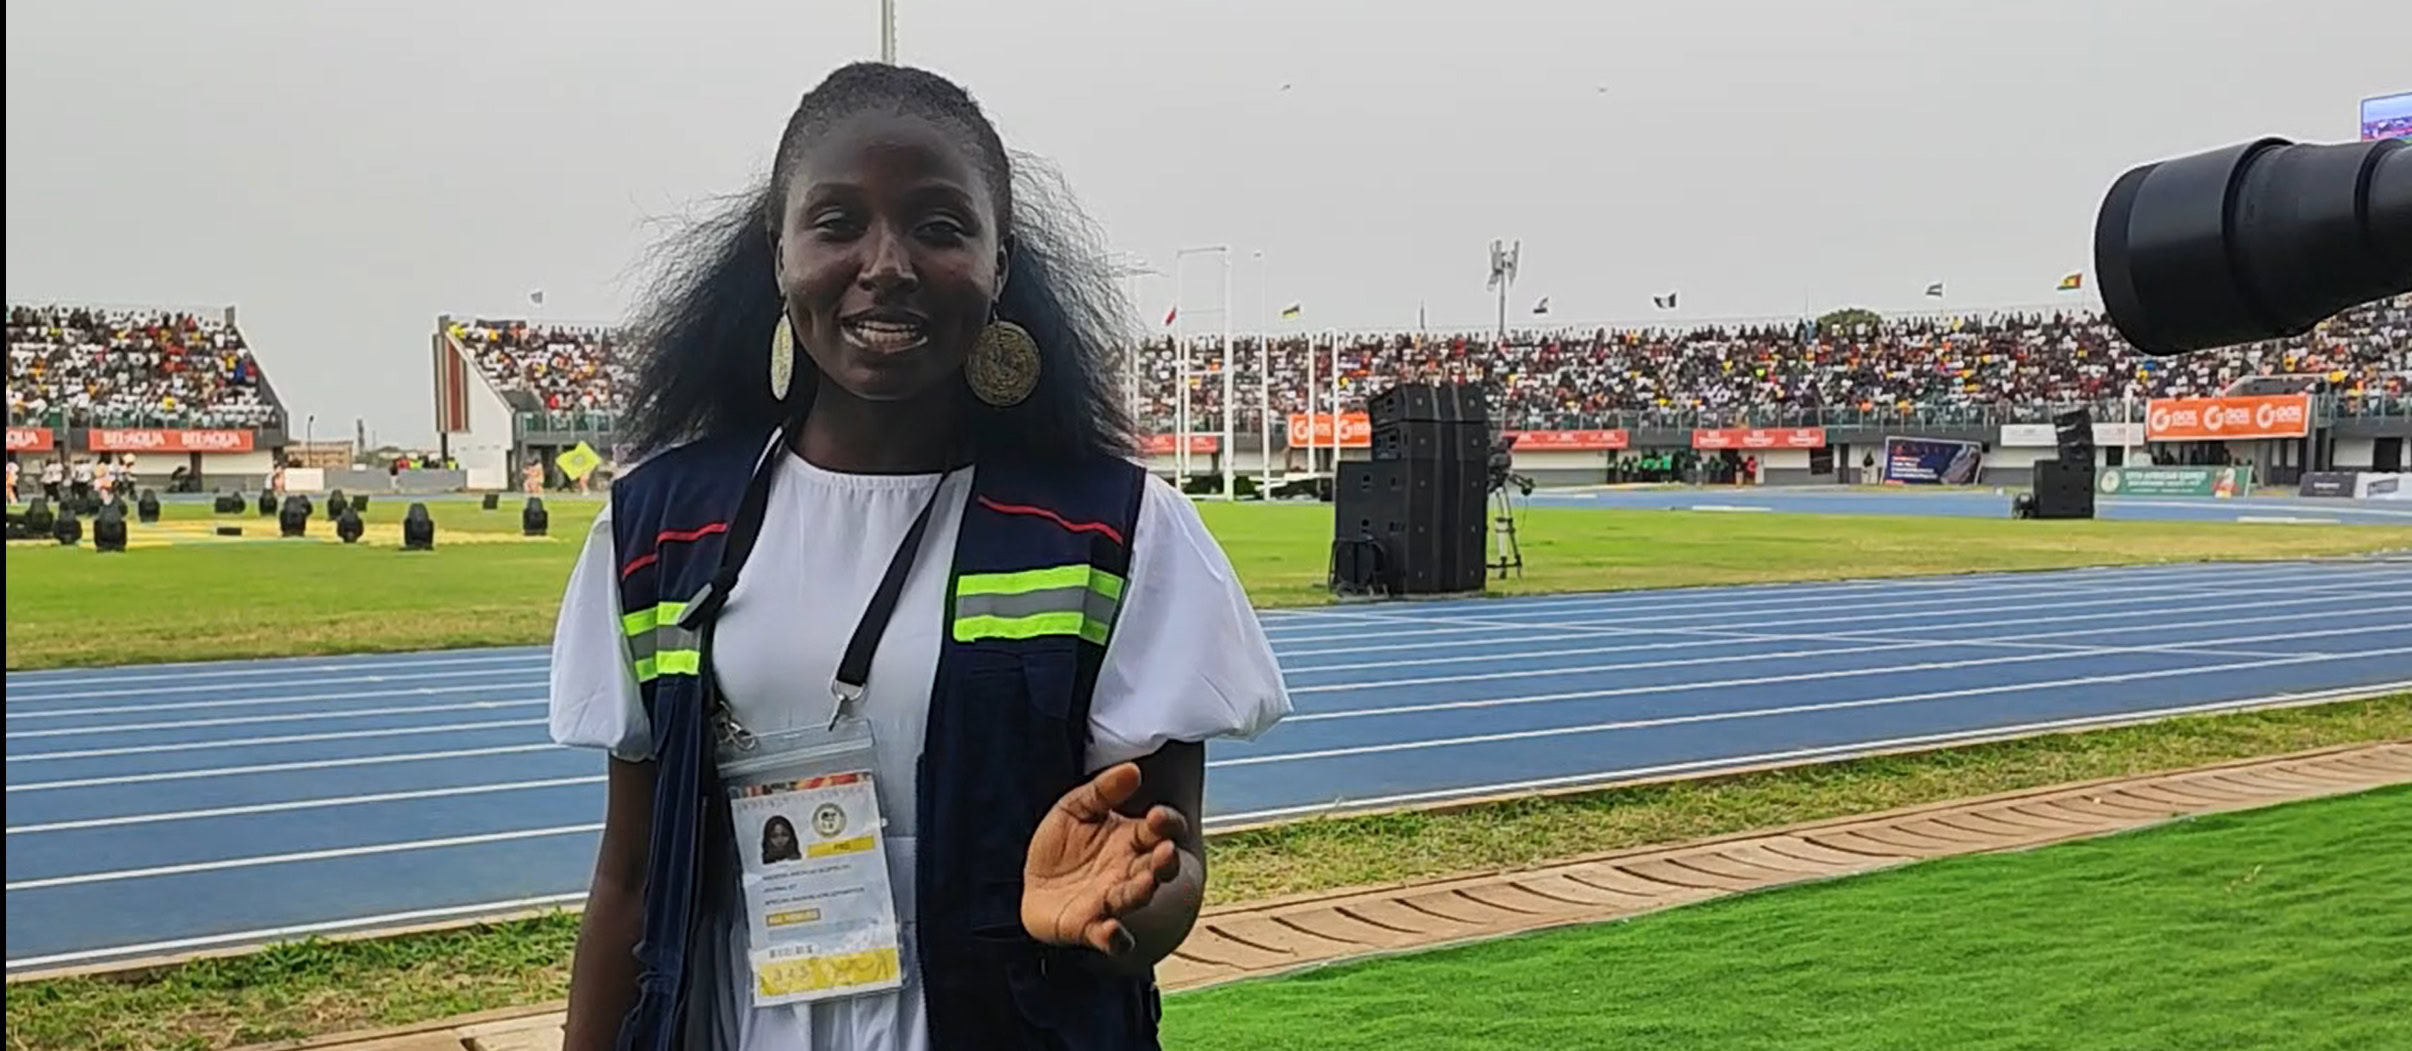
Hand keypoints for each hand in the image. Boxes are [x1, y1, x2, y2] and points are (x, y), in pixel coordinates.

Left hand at [1021, 762, 1185, 956]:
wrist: (1033, 884)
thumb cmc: (1063, 844)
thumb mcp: (1076, 807)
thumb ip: (1103, 790)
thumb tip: (1133, 769)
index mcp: (1132, 840)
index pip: (1162, 830)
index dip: (1167, 824)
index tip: (1158, 815)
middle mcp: (1129, 871)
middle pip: (1158, 867)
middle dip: (1165, 862)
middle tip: (1166, 852)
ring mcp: (1112, 901)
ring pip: (1136, 898)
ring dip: (1144, 891)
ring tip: (1146, 882)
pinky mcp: (1091, 928)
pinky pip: (1111, 939)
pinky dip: (1115, 938)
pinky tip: (1112, 929)